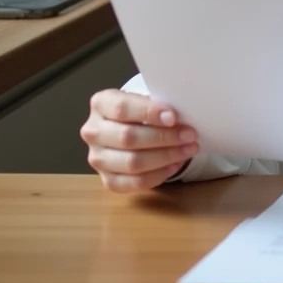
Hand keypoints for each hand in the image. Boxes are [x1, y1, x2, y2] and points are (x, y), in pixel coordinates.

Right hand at [80, 89, 199, 192]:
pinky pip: (134, 182)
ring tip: (188, 149)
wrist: (127, 127)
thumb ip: (157, 105)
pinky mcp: (107, 180)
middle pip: (128, 137)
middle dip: (164, 137)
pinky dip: (158, 175)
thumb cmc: (141, 111)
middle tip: (190, 135)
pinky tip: (175, 165)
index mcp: (100, 103)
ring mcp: (97, 158)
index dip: (149, 113)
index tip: (173, 117)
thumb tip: (181, 118)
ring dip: (165, 157)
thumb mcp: (145, 100)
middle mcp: (93, 131)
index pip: (122, 108)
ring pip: (132, 162)